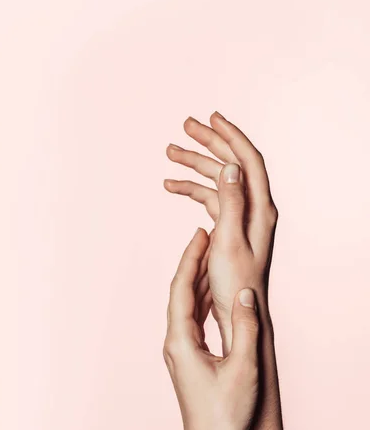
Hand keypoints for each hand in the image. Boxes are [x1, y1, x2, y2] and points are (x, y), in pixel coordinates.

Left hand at [163, 227, 258, 429]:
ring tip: (213, 257)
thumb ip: (244, 328)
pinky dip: (203, 301)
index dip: (190, 259)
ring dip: (199, 280)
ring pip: (187, 305)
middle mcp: (175, 342)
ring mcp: (180, 350)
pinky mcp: (189, 358)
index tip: (199, 235)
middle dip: (193, 264)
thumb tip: (244, 293)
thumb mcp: (242, 369)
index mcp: (181, 341)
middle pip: (181, 293)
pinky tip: (214, 293)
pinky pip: (193, 320)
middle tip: (207, 237)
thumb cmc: (224, 415)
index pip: (182, 289)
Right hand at [165, 111, 277, 351]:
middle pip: (231, 164)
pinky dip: (192, 190)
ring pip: (217, 180)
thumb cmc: (236, 283)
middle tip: (185, 126)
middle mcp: (253, 208)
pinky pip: (210, 199)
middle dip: (209, 143)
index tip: (211, 117)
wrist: (238, 311)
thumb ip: (231, 202)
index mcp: (259, 208)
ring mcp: (241, 217)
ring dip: (195, 166)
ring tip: (170, 153)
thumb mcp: (230, 241)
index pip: (248, 160)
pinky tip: (173, 186)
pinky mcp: (229, 227)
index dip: (231, 136)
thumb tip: (229, 166)